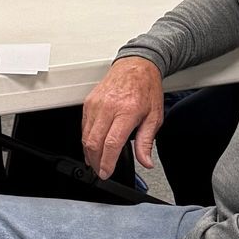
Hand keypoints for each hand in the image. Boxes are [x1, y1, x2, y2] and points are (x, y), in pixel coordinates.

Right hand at [83, 56, 164, 176]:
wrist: (136, 65)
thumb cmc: (146, 88)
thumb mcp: (154, 116)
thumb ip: (146, 142)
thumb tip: (146, 161)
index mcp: (127, 111)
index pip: (111, 143)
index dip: (107, 162)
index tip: (106, 172)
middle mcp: (109, 107)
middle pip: (94, 142)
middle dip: (96, 161)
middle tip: (101, 171)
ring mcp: (96, 104)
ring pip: (85, 136)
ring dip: (89, 152)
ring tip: (96, 162)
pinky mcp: (88, 102)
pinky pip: (83, 126)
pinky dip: (86, 139)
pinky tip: (92, 146)